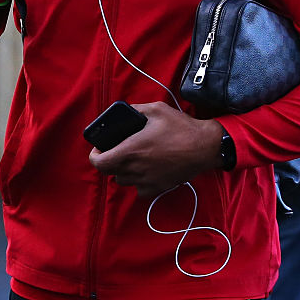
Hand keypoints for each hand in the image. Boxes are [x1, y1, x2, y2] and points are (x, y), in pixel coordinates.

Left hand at [88, 101, 224, 197]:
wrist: (204, 147)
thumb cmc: (181, 128)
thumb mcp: (156, 110)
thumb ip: (136, 110)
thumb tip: (126, 111)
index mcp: (130, 151)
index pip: (99, 163)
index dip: (95, 155)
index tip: (99, 148)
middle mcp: (135, 169)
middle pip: (109, 172)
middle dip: (109, 161)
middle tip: (118, 150)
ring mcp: (146, 181)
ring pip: (123, 181)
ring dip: (123, 171)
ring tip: (134, 159)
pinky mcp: (157, 188)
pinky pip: (139, 189)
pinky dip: (139, 181)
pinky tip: (147, 170)